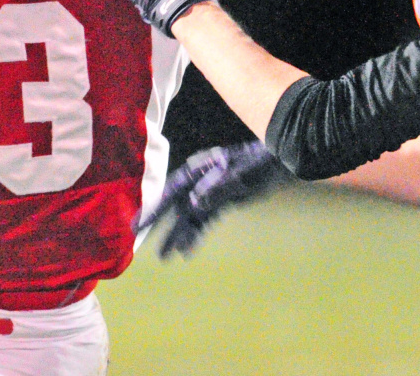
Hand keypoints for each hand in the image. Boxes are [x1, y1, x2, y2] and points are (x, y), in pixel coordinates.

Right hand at [136, 141, 290, 257]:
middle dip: (160, 226)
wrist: (281, 162)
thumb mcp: (241, 176)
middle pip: (175, 205)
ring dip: (178, 235)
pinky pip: (204, 221)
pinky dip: (196, 236)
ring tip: (165, 257)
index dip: (154, 210)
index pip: (171, 191)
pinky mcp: (221, 200)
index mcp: (200, 168)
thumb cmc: (260, 164)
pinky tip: (188, 252)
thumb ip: (217, 189)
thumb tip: (193, 203)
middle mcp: (200, 179)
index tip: (138, 226)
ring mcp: (210, 190)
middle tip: (139, 242)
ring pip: (189, 217)